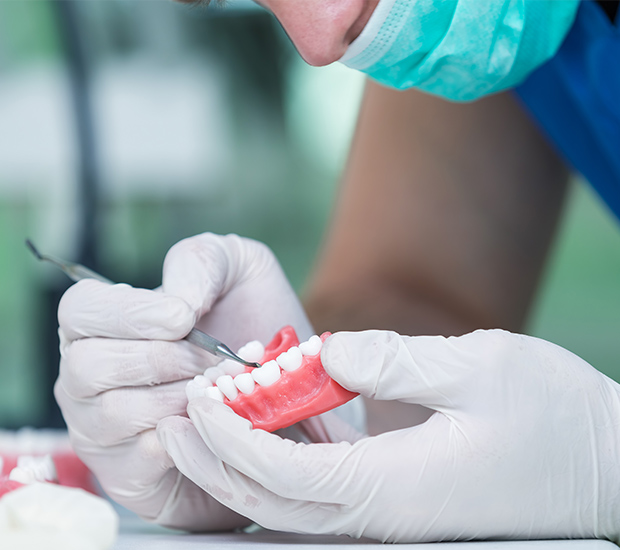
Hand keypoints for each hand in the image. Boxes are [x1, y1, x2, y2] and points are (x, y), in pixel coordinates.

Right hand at [54, 233, 314, 529]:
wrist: (282, 391)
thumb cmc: (253, 326)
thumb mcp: (239, 271)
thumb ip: (202, 262)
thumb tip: (176, 300)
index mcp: (104, 323)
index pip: (79, 310)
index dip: (127, 313)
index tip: (182, 318)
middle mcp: (88, 376)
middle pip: (88, 365)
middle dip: (163, 359)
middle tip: (214, 360)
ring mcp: (101, 428)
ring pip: (114, 413)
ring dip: (180, 398)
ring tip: (222, 389)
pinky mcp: (127, 474)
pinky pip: (140, 459)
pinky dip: (187, 437)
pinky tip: (216, 421)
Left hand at [158, 329, 619, 542]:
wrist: (603, 467)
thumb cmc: (555, 417)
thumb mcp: (481, 366)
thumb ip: (397, 361)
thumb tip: (329, 354)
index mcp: (397, 486)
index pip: (287, 476)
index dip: (232, 440)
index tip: (200, 402)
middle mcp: (384, 514)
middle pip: (274, 503)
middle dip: (217, 462)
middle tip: (180, 416)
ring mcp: (391, 515)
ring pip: (292, 506)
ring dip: (242, 466)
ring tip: (207, 423)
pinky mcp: (400, 503)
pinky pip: (321, 494)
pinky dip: (280, 465)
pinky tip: (267, 432)